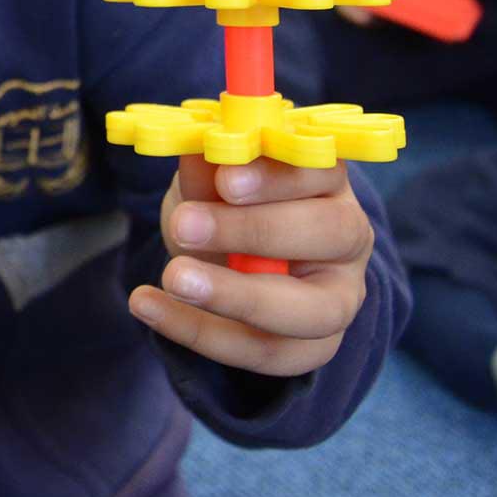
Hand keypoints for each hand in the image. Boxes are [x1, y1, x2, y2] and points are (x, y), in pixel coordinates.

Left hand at [130, 157, 373, 376]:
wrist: (224, 257)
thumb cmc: (224, 204)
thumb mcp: (208, 180)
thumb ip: (205, 167)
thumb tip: (195, 145)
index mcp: (327, 180)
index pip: (322, 171)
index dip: (277, 177)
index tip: (224, 180)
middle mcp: (349, 236)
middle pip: (332, 235)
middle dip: (255, 231)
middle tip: (185, 227)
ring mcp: (341, 296)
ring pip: (313, 310)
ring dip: (235, 297)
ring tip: (171, 277)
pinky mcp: (315, 346)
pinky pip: (268, 351)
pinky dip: (202, 333)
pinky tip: (147, 304)